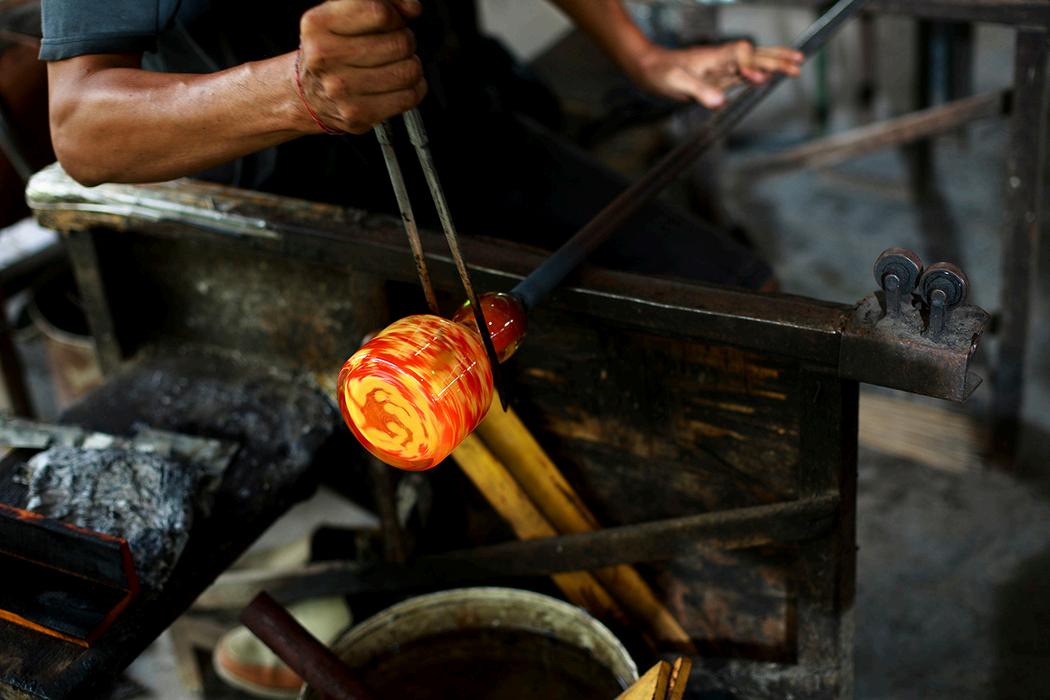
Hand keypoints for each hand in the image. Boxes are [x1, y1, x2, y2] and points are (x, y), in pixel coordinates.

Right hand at [296, 0, 425, 133]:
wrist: (306, 95)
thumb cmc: (331, 50)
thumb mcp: (344, 15)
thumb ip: (382, 3)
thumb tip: (411, 8)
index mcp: (318, 24)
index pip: (379, 12)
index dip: (395, 15)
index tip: (392, 21)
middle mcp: (324, 57)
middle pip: (400, 42)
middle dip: (405, 41)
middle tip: (391, 46)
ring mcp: (339, 89)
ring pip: (409, 70)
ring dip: (411, 65)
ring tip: (394, 65)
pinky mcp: (356, 114)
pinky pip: (410, 97)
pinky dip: (413, 88)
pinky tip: (397, 85)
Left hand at [630, 40, 802, 108]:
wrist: (650, 69)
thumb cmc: (661, 73)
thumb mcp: (677, 83)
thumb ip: (698, 91)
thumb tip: (720, 102)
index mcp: (714, 56)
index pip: (741, 52)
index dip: (750, 63)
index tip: (756, 77)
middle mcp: (722, 59)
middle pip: (755, 53)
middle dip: (776, 58)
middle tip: (798, 63)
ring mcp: (723, 67)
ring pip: (754, 61)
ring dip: (774, 62)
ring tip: (797, 65)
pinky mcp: (721, 76)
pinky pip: (745, 72)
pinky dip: (760, 72)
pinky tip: (771, 75)